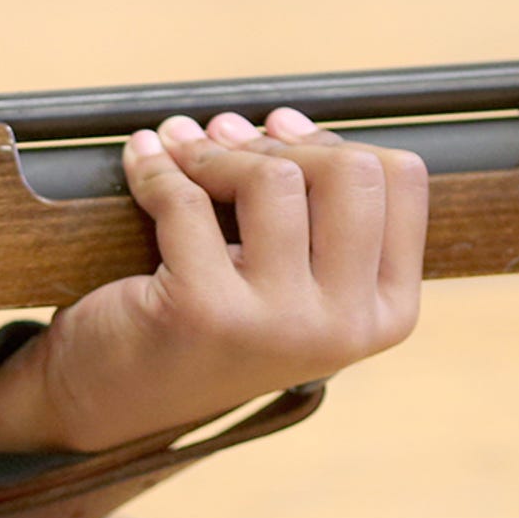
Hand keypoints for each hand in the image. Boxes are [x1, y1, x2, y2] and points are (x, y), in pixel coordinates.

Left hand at [0, 108, 427, 452]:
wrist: (118, 396)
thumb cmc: (212, 322)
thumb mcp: (294, 277)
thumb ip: (314, 209)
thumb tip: (283, 120)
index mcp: (386, 312)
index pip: (400, 179)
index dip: (332, 140)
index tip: (278, 135)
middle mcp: (346, 326)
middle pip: (350, 171)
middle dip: (276, 141)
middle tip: (223, 141)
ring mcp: (279, 324)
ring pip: (275, 177)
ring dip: (213, 149)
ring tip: (181, 150)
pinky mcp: (206, 311)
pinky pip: (188, 197)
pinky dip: (156, 168)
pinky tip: (142, 163)